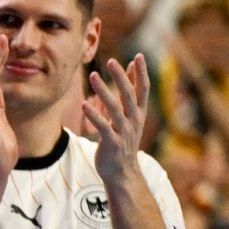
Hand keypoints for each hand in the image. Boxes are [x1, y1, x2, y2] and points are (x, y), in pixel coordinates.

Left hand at [84, 53, 149, 184]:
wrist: (122, 173)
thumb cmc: (122, 143)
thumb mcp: (128, 119)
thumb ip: (126, 97)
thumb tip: (129, 72)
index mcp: (139, 114)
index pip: (143, 90)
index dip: (141, 73)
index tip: (139, 56)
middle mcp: (134, 121)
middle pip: (129, 95)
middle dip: (121, 78)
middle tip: (112, 61)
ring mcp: (124, 132)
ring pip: (115, 108)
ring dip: (103, 91)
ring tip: (93, 76)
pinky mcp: (112, 143)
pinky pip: (103, 127)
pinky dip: (94, 115)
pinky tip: (84, 104)